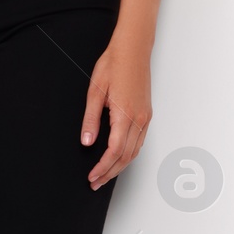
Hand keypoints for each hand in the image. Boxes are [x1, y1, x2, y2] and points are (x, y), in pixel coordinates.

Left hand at [82, 39, 152, 189]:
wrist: (132, 49)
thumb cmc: (114, 66)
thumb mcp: (94, 93)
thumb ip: (90, 120)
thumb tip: (86, 142)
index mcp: (125, 114)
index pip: (114, 151)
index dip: (102, 167)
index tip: (92, 177)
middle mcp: (139, 118)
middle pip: (126, 156)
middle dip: (110, 173)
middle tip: (95, 183)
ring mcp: (145, 116)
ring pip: (134, 151)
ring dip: (119, 166)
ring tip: (104, 176)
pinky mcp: (146, 113)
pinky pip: (139, 141)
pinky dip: (128, 155)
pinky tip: (118, 159)